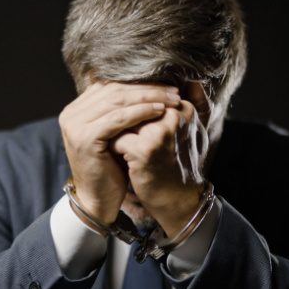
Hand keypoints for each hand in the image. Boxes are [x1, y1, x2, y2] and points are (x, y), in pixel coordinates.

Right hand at [59, 81, 180, 224]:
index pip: (110, 86)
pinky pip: (118, 118)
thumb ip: (121, 111)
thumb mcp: (115, 134)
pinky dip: (141, 112)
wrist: (98, 199)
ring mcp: (75, 125)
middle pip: (114, 90)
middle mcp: (71, 114)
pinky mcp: (85, 137)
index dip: (139, 83)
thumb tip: (148, 86)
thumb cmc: (111, 168)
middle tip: (174, 90)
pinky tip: (160, 110)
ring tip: (172, 98)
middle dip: (147, 88)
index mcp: (76, 109)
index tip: (166, 85)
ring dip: (148, 97)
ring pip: (117, 101)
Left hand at [111, 95, 209, 235]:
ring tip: (105, 134)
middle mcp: (175, 115)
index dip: (128, 99)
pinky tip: (111, 152)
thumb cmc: (176, 165)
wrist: (179, 199)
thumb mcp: (181, 133)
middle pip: (132, 102)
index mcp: (184, 108)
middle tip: (104, 120)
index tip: (117, 106)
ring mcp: (159, 132)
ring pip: (121, 117)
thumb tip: (159, 88)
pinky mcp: (145, 149)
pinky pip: (116, 138)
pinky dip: (110, 145)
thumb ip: (172, 107)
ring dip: (110, 125)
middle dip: (116, 110)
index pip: (146, 92)